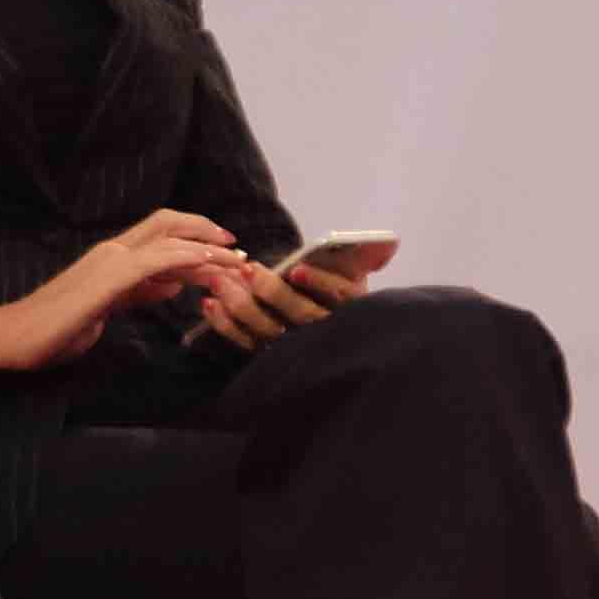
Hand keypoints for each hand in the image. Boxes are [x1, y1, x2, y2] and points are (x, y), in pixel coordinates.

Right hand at [0, 209, 237, 375]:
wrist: (14, 336)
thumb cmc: (54, 329)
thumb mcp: (107, 308)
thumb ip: (139, 293)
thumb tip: (172, 283)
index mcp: (110, 258)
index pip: (159, 234)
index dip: (193, 236)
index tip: (223, 251)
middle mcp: (112, 250)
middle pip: (168, 222)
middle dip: (205, 229)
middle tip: (236, 249)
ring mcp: (110, 260)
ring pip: (169, 239)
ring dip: (208, 249)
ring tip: (235, 263)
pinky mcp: (109, 276)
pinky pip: (158, 258)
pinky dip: (189, 256)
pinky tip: (211, 264)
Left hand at [193, 242, 366, 353]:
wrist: (324, 323)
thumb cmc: (337, 287)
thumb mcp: (357, 269)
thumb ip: (368, 254)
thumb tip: (389, 243)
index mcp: (350, 307)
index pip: (339, 296)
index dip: (319, 283)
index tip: (298, 270)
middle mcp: (324, 331)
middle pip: (300, 316)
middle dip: (272, 292)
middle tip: (248, 269)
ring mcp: (295, 347)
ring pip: (268, 331)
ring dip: (241, 306)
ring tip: (220, 282)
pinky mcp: (269, 356)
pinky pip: (245, 342)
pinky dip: (225, 325)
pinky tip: (209, 304)